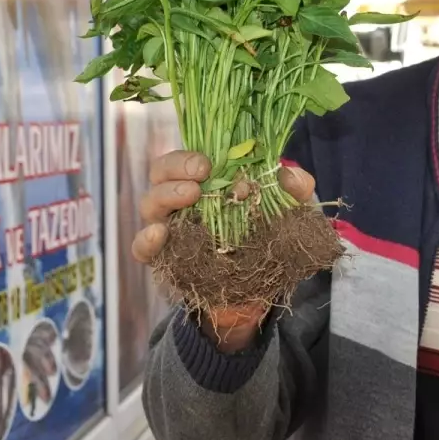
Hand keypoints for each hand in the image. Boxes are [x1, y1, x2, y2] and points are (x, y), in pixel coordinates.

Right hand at [132, 150, 316, 350]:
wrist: (262, 283)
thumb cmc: (269, 232)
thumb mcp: (291, 208)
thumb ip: (296, 188)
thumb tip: (290, 175)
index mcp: (205, 180)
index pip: (183, 157)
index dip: (187, 156)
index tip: (208, 163)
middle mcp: (180, 200)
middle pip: (159, 174)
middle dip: (175, 170)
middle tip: (201, 176)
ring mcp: (169, 228)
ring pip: (150, 205)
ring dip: (165, 196)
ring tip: (190, 196)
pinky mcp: (165, 257)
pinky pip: (142, 248)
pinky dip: (147, 240)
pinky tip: (161, 234)